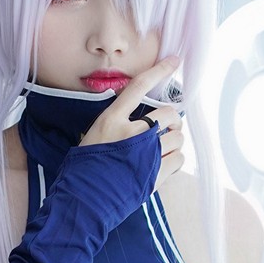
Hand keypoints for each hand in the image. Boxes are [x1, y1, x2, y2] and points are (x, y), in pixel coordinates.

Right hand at [79, 56, 184, 190]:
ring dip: (174, 143)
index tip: (174, 61)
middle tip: (167, 130)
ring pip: (178, 137)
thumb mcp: (93, 137)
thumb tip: (140, 121)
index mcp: (112, 120)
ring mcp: (145, 153)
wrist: (83, 201)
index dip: (159, 71)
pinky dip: (175, 161)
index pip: (139, 87)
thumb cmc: (84, 170)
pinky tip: (162, 166)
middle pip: (169, 114)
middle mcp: (131, 133)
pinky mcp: (155, 174)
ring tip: (160, 152)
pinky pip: (179, 159)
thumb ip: (117, 124)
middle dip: (173, 121)